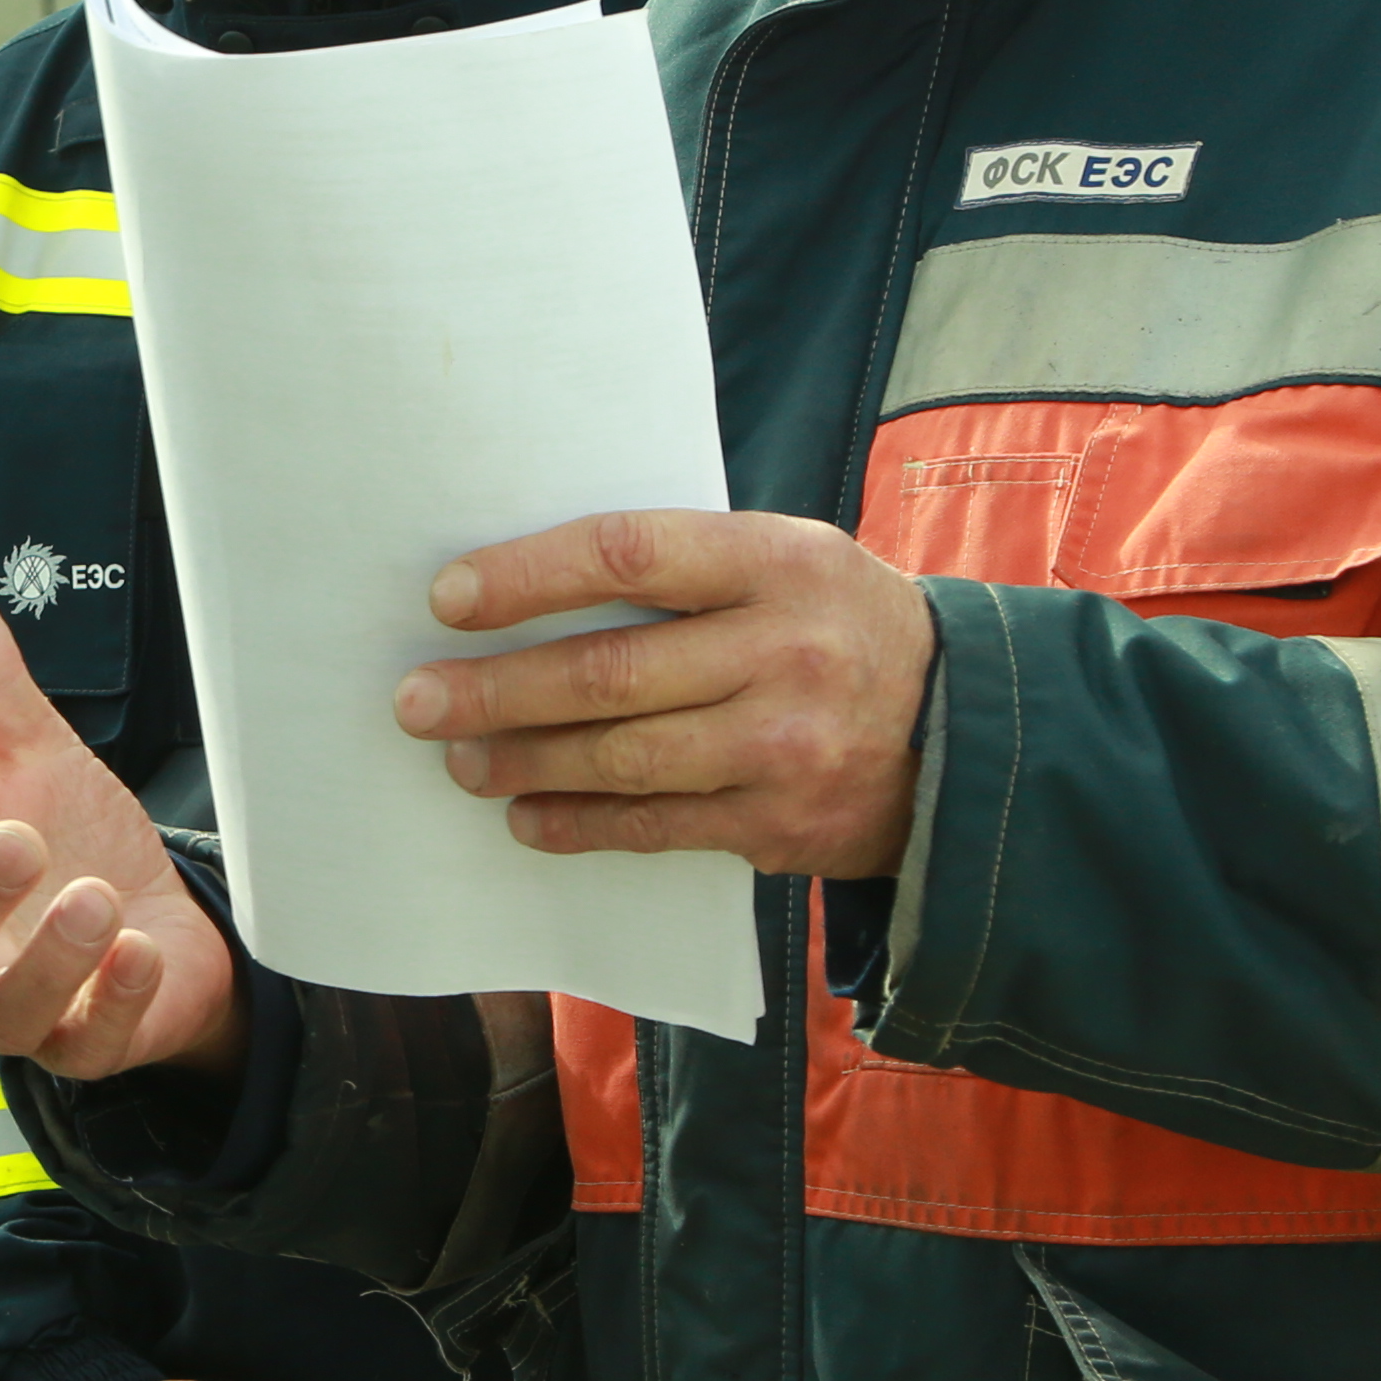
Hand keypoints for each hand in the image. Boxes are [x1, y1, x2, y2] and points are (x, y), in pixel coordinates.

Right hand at [0, 575, 238, 1079]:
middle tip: (20, 842)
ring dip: (45, 960)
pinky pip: (87, 1047)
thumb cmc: (76, 840)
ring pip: (3, 1016)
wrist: (162, 914)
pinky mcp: (88, 1046)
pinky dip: (109, 1002)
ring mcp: (21, 1015)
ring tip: (94, 896)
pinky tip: (137, 951)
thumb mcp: (32, 758)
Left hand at [392, 508, 938, 874]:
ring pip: (621, 757)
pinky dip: (580, 824)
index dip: (527, 576)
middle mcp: (781, 650)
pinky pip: (656, 825)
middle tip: (416, 699)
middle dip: (495, 688)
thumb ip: (688, 566)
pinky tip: (527, 817)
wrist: (964, 731)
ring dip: (524, 761)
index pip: (627, 555)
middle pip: (608, 672)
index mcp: (777, 561)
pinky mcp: (778, 822)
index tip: (448, 597)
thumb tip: (533, 581)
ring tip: (458, 758)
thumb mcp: (791, 558)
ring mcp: (782, 743)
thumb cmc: (839, 624)